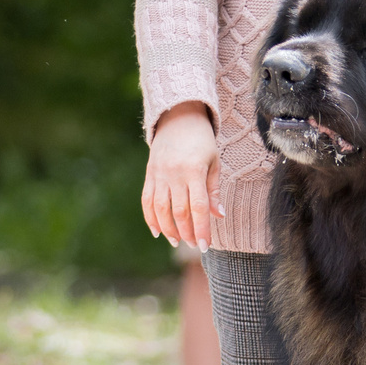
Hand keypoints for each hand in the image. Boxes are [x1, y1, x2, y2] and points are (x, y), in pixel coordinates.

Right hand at [141, 102, 221, 247]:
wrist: (178, 118)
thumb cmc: (202, 142)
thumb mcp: (214, 162)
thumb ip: (213, 190)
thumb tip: (218, 216)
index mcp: (194, 170)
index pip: (198, 206)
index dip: (201, 228)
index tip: (204, 246)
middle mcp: (174, 173)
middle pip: (179, 211)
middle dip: (186, 232)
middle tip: (193, 244)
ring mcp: (159, 174)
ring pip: (160, 209)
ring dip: (168, 229)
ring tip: (177, 241)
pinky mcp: (149, 174)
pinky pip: (147, 200)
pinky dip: (150, 218)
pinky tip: (158, 231)